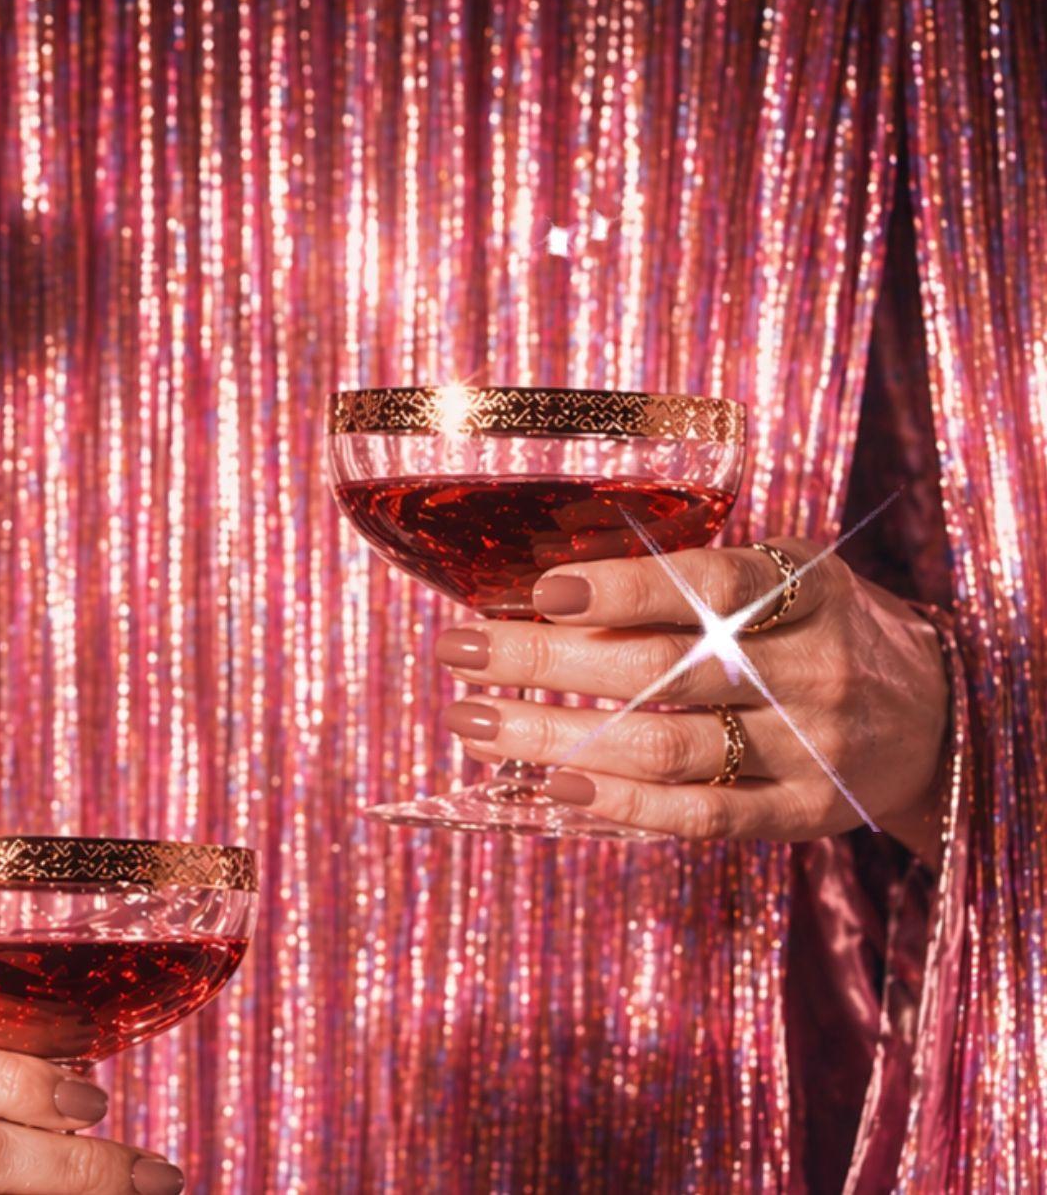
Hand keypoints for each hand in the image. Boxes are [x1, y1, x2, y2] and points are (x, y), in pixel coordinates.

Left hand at [433, 539, 949, 864]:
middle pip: (661, 671)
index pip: (712, 583)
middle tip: (455, 651)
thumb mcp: (781, 577)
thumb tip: (538, 588)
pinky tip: (548, 786)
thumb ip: (686, 581)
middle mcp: (810, 668)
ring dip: (553, 737)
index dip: (624, 588)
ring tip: (472, 720)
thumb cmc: (818, 628)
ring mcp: (808, 748)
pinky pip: (698, 816)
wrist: (936, 715)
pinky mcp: (801, 814)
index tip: (539, 591)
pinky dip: (617, 804)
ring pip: (664, 747)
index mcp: (806, 590)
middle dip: (543, 662)